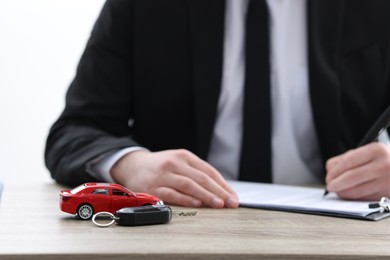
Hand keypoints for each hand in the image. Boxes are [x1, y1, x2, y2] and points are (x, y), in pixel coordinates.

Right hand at [110, 149, 238, 207]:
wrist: (131, 165)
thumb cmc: (160, 166)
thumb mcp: (178, 162)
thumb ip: (196, 173)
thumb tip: (219, 192)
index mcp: (184, 156)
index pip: (208, 171)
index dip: (223, 185)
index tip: (233, 196)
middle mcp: (174, 163)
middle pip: (201, 178)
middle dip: (219, 191)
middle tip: (231, 203)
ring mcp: (163, 175)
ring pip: (189, 185)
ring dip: (206, 196)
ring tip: (219, 205)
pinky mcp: (153, 187)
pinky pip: (172, 194)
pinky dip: (186, 199)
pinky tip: (198, 205)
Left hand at [325, 142, 389, 199]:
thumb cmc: (381, 160)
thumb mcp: (367, 152)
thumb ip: (347, 159)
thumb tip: (330, 172)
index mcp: (376, 151)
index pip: (349, 161)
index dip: (335, 171)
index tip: (329, 176)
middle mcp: (383, 166)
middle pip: (351, 177)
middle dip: (336, 183)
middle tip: (330, 185)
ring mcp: (386, 182)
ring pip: (357, 191)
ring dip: (343, 192)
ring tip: (338, 190)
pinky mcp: (387, 195)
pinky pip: (364, 199)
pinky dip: (354, 198)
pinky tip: (350, 194)